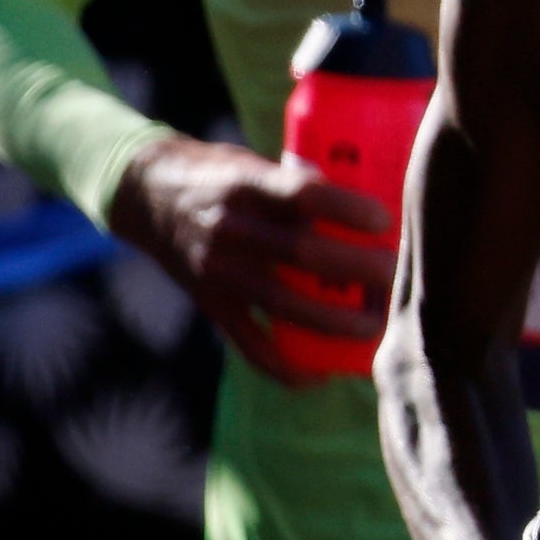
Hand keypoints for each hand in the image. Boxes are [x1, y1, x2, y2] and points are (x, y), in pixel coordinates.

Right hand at [108, 132, 394, 380]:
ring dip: (337, 322)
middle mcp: (230, 228)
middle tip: (395, 273)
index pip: (303, 194)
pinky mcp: (211, 303)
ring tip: (377, 325)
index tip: (383, 221)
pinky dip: (287, 367)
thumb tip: (374, 205)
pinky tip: (321, 375)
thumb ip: (302, 185)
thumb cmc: (222, 175)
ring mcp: (218, 270)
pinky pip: (250, 345)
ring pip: (284, 305)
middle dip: (358, 270)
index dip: (347, 209)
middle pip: (303, 254)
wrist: (145, 194)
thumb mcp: (256, 163)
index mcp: (246, 183)